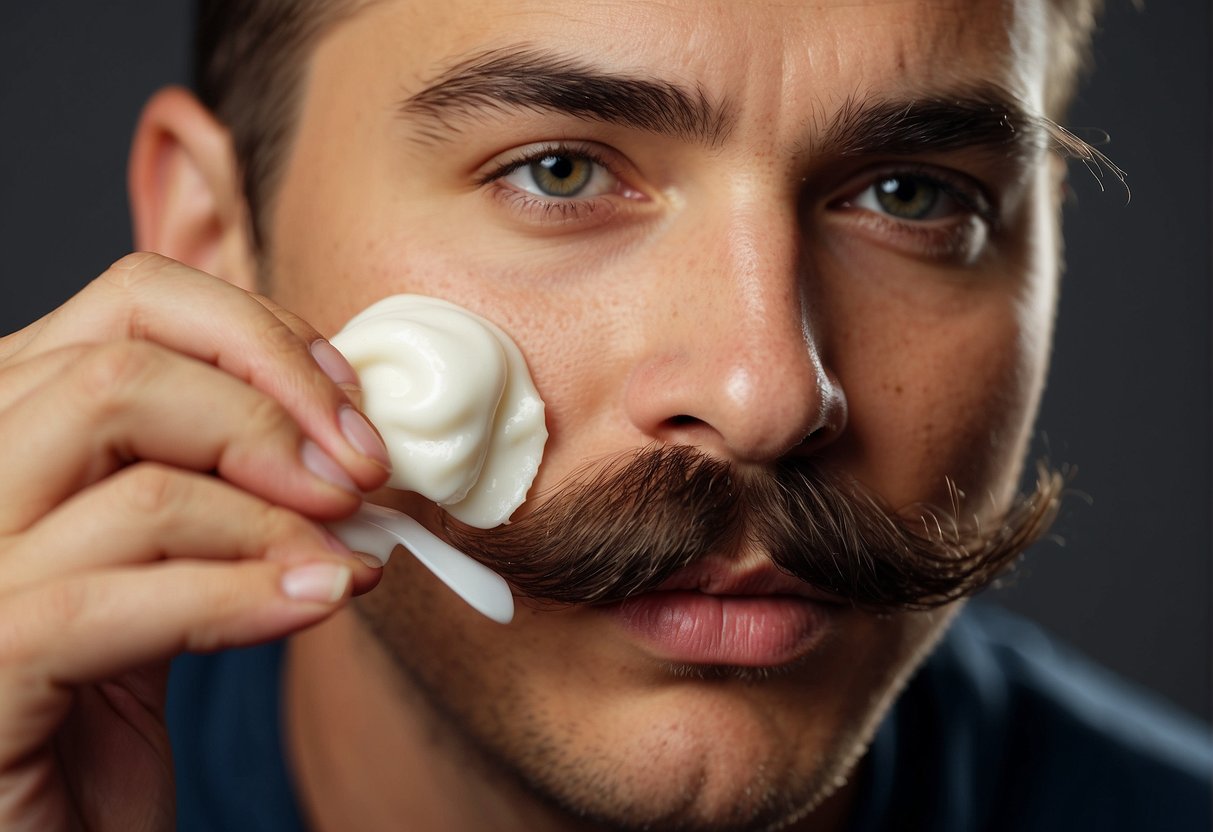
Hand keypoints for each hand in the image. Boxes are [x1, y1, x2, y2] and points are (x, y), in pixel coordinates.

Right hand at [0, 253, 389, 830]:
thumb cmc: (91, 720)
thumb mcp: (160, 573)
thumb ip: (217, 491)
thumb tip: (338, 437)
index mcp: (6, 435)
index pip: (131, 304)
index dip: (260, 338)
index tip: (350, 407)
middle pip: (123, 365)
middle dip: (275, 412)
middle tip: (361, 480)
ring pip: (133, 472)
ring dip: (275, 514)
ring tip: (343, 557)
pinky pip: (113, 598)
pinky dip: (242, 592)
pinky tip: (316, 601)